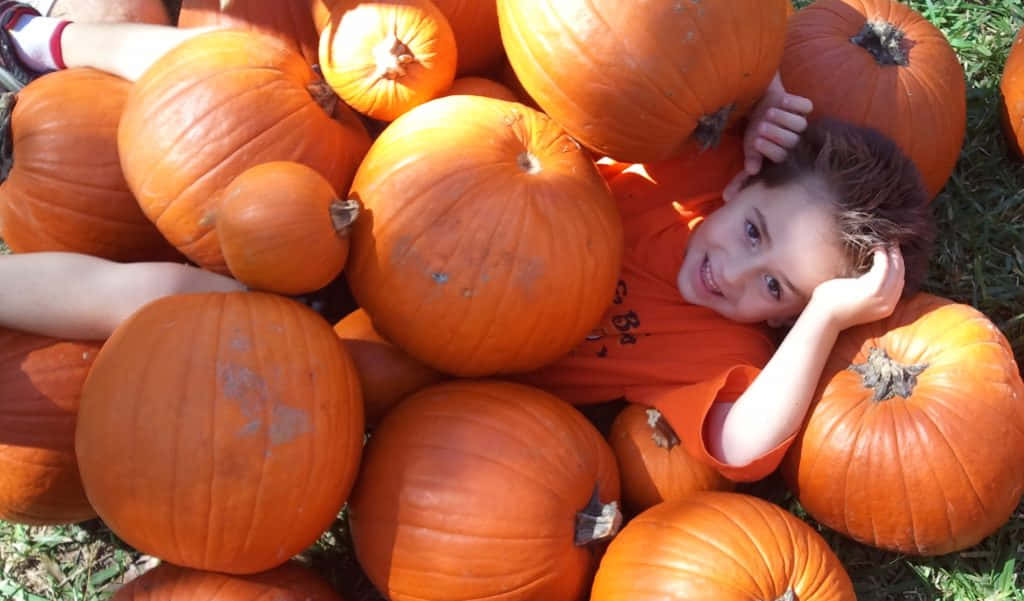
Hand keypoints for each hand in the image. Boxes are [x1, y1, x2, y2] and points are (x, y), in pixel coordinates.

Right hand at [723, 73, 813, 199]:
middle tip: (760, 126)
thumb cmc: (756, 129)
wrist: (761, 102)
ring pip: (800, 124)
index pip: (781, 156)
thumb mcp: (749, 145)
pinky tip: (782, 101)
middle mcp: (796, 140)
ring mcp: (802, 123)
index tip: (755, 142)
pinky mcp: (806, 107)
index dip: (770, 150)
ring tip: (767, 112)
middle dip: (776, 134)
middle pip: (792, 141)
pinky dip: (795, 103)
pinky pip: (807, 106)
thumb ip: (750, 161)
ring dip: (784, 118)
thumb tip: (744, 179)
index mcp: (784, 154)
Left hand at [807, 247, 905, 331]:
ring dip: (891, 254)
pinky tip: (876, 247)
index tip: (894, 253)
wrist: (823, 316)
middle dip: (898, 258)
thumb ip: (869, 288)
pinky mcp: (872, 289)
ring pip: (895, 270)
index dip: (899, 267)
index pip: (900, 283)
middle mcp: (887, 304)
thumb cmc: (834, 305)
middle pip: (900, 276)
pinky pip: (883, 267)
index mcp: (886, 307)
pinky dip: (882, 255)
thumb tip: (872, 270)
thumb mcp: (858, 298)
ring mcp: (881, 297)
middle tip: (894, 243)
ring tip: (886, 243)